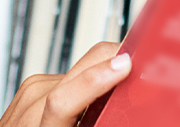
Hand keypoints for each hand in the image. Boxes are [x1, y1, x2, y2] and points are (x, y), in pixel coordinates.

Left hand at [0, 42, 131, 126]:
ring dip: (104, 73)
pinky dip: (87, 81)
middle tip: (148, 63)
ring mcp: (31, 90)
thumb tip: (121, 109)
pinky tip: (95, 93)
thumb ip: (98, 123)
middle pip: (82, 68)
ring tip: (125, 83)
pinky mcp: (32, 84)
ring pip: (80, 70)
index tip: (124, 66)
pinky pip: (68, 76)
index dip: (97, 79)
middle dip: (118, 59)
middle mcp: (33, 104)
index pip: (65, 99)